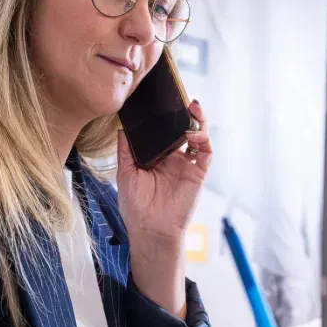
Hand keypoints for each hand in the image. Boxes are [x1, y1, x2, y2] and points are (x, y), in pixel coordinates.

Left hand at [116, 100, 210, 314]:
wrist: (149, 229)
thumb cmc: (136, 206)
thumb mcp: (125, 173)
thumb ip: (125, 150)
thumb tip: (120, 127)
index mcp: (158, 155)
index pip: (164, 129)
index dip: (166, 115)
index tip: (161, 99)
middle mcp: (174, 157)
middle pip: (183, 128)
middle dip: (184, 112)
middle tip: (181, 97)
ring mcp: (187, 164)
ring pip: (198, 136)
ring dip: (197, 120)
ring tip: (192, 108)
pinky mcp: (197, 173)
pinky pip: (205, 153)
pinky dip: (202, 140)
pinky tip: (192, 134)